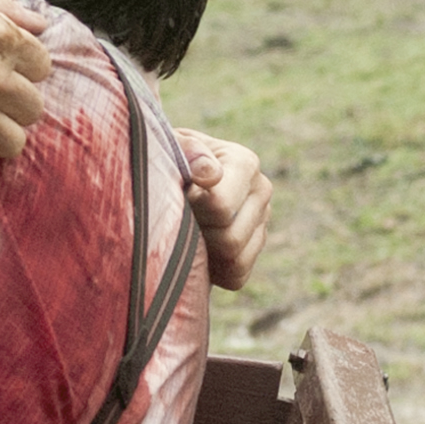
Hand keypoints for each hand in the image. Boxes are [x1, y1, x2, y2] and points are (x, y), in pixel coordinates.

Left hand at [178, 131, 275, 289]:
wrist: (165, 177)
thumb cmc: (162, 159)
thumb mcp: (167, 148)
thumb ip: (186, 151)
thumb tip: (210, 176)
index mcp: (244, 163)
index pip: (222, 208)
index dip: (191, 211)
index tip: (175, 197)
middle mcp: (261, 190)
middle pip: (230, 240)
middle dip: (197, 235)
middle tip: (177, 217)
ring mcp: (262, 220)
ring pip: (236, 261)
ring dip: (205, 254)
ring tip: (187, 230)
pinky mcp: (255, 246)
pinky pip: (237, 275)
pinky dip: (213, 270)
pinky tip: (197, 248)